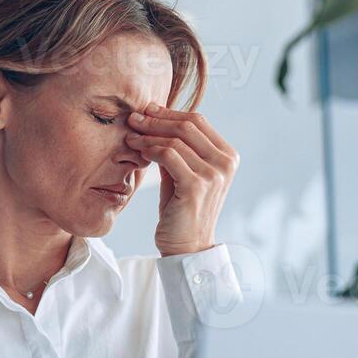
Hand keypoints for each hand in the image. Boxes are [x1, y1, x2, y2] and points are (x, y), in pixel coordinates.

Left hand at [126, 103, 238, 255]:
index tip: (147, 111)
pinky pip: (168, 155)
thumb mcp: (181, 173)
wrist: (186, 246)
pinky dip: (150, 149)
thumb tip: (154, 120)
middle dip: (156, 119)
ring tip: (130, 135)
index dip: (169, 113)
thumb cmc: (181, 209)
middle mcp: (225, 162)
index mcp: (227, 155)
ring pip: (176, 139)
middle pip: (187, 125)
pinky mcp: (197, 185)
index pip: (198, 121)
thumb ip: (177, 149)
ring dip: (149, 134)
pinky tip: (136, 150)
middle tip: (133, 118)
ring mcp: (214, 174)